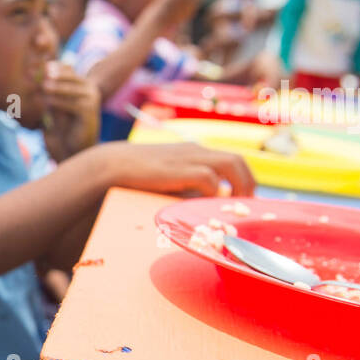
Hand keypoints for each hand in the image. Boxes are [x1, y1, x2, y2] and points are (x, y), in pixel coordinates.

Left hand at [43, 61, 100, 156]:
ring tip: (42, 86)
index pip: (67, 70)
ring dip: (55, 87)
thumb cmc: (62, 129)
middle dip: (53, 75)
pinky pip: (71, 103)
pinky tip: (46, 101)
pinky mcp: (89, 111)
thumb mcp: (54, 107)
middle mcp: (90, 89)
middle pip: (70, 76)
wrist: (74, 150)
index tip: (38, 66)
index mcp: (82, 86)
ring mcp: (91, 99)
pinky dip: (58, 101)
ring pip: (70, 89)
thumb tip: (36, 76)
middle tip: (39, 74)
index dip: (53, 67)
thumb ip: (49, 92)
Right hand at [96, 140, 254, 197]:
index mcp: (194, 152)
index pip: (231, 161)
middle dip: (247, 184)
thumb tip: (204, 208)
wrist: (112, 165)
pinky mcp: (180, 168)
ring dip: (239, 186)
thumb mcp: (167, 181)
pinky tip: (209, 205)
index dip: (243, 180)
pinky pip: (209, 178)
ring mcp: (189, 157)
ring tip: (235, 207)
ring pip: (231, 164)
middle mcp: (196, 151)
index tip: (243, 201)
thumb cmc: (136, 177)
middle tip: (246, 206)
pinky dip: (215, 192)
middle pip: (238, 160)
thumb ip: (186, 190)